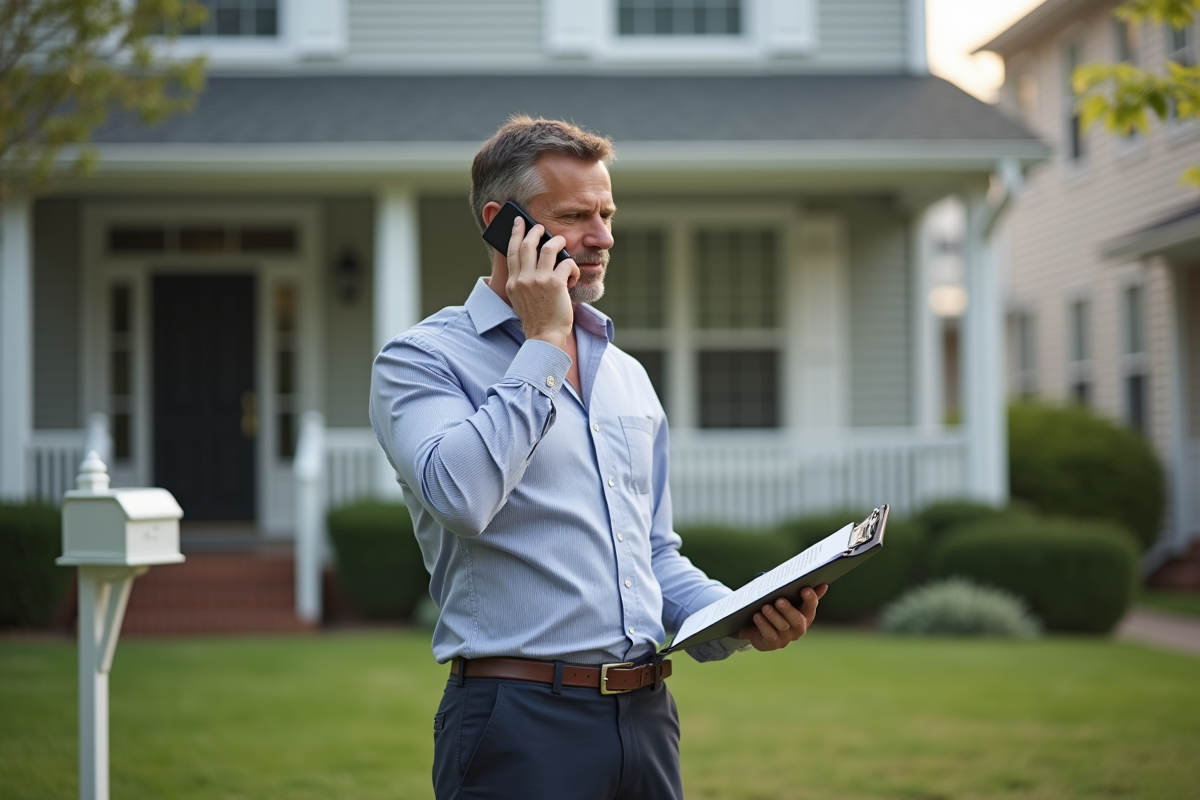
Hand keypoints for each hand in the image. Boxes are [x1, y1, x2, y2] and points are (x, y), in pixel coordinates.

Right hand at [506, 216, 579, 349]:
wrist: (545, 336)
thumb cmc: (537, 318)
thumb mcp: (520, 298)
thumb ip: (522, 280)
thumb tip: (534, 260)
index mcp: (514, 282)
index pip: (512, 251)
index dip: (515, 234)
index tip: (519, 223)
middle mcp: (523, 279)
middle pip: (528, 244)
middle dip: (536, 231)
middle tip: (541, 227)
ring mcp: (539, 280)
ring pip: (549, 248)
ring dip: (557, 242)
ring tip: (562, 243)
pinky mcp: (555, 283)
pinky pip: (566, 263)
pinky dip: (572, 267)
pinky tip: (573, 276)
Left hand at [736, 584, 827, 651]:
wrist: (756, 626)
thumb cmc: (775, 607)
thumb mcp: (785, 596)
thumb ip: (798, 588)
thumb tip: (821, 583)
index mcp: (805, 614)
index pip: (811, 606)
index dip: (810, 599)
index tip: (805, 589)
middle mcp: (799, 627)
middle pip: (798, 620)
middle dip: (788, 610)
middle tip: (779, 600)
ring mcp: (787, 637)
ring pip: (782, 626)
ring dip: (773, 616)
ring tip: (765, 607)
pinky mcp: (773, 643)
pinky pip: (769, 634)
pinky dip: (763, 624)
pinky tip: (757, 616)